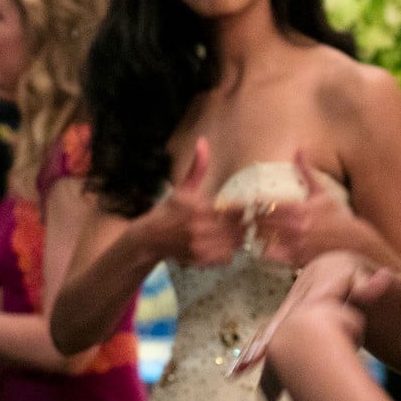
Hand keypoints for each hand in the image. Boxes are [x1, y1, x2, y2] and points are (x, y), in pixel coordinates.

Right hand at [139, 139, 242, 267]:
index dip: (247, 209)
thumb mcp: (183, 188)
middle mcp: (202, 228)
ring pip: (235, 244)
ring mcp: (201, 246)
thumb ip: (198, 166)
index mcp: (201, 208)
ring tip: (234, 232)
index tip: (250, 207)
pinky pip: (227, 258)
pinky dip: (229, 252)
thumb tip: (202, 141)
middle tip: (248, 222)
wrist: (149, 238)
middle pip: (240, 228)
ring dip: (239, 238)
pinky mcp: (200, 260)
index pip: (237, 210)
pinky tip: (222, 244)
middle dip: (246, 225)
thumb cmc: (168, 210)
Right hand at [247, 251, 392, 400]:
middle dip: (260, 347)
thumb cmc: (349, 275)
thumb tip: (385, 277)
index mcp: (308, 298)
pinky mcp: (285, 324)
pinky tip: (239, 372)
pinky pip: (268, 340)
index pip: (292, 317)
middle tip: (246, 365)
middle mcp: (292, 307)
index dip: (282, 330)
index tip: (271, 345)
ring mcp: (286, 315)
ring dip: (253, 354)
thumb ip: (369, 284)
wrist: (331, 268)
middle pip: (273, 329)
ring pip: (267, 336)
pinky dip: (255, 354)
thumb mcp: (359, 275)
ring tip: (236, 373)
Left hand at [252, 151, 377, 267]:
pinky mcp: (295, 259)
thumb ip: (307, 172)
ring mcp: (293, 245)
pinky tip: (262, 245)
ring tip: (250, 230)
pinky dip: (263, 250)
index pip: (265, 205)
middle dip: (251, 219)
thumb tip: (300, 150)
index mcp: (298, 210)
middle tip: (242, 217)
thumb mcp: (322, 192)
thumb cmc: (338, 217)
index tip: (248, 203)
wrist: (355, 243)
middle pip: (260, 223)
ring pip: (263, 239)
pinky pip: (271, 256)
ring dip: (254, 234)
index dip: (253, 204)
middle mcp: (293, 228)